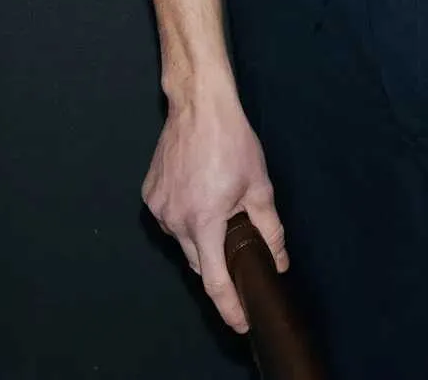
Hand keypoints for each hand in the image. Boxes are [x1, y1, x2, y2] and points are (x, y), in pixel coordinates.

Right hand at [142, 86, 287, 332]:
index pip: (214, 281)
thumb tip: (278, 259)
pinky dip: (185, 217)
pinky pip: (170, 218)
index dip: (229, 306)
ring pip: (183, 240)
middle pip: (198, 262)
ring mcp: (159, 207)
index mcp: (204, 221)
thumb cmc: (231, 139)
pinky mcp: (150, 194)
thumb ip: (270, 229)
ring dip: (200, 236)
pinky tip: (198, 194)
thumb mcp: (259, 185)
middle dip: (217, 264)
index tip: (240, 322)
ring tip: (218, 207)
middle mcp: (176, 219)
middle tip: (237, 249)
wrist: (198, 104)